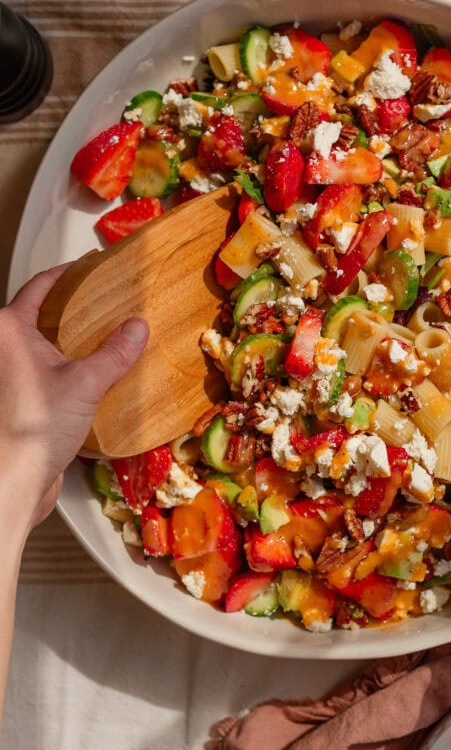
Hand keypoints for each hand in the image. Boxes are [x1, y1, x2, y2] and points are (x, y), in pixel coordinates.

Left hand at [0, 265, 148, 536]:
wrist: (13, 481)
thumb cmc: (33, 428)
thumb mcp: (85, 382)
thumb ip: (114, 352)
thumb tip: (137, 328)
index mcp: (8, 330)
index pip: (39, 286)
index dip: (66, 273)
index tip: (89, 267)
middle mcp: (1, 349)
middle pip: (39, 315)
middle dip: (72, 310)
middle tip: (106, 304)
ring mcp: (7, 376)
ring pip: (42, 347)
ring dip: (72, 344)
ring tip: (107, 340)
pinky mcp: (16, 402)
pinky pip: (46, 375)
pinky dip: (68, 371)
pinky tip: (95, 378)